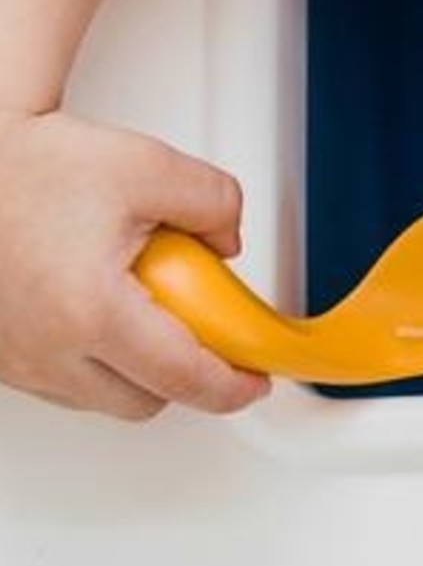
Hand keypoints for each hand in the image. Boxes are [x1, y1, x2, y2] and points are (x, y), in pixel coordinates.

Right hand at [0, 108, 269, 418]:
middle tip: (205, 335)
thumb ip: (214, 203)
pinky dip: (91, 358)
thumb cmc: (27, 164)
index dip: (232, 386)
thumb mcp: (148, 166)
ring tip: (142, 307)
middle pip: (143, 401)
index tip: (255, 381)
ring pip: (98, 396)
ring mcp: (15, 359)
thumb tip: (226, 243)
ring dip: (133, 368)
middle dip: (183, 374)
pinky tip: (97, 310)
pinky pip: (59, 381)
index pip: (184, 378)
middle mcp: (47, 350)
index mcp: (92, 312)